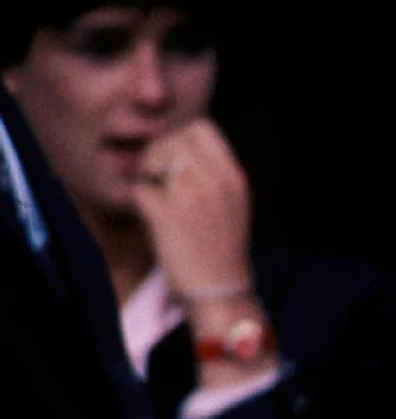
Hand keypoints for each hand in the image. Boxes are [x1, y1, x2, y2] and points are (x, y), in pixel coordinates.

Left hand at [127, 119, 254, 304]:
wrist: (221, 291)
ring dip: (146, 172)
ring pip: (153, 156)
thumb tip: (181, 145)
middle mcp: (215, 182)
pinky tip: (149, 215)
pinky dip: (138, 199)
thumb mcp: (233, 205)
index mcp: (234, 177)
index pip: (202, 128)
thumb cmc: (222, 249)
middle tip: (157, 178)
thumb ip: (215, 173)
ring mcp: (190, 198)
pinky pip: (139, 188)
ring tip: (153, 194)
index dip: (182, 138)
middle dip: (159, 153)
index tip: (177, 160)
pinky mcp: (166, 216)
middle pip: (173, 139)